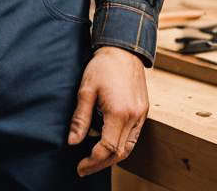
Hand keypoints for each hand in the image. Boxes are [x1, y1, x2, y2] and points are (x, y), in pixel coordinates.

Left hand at [68, 45, 148, 177]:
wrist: (123, 49)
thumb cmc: (103, 66)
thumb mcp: (86, 89)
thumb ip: (80, 118)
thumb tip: (72, 142)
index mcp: (119, 112)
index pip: (107, 148)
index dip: (92, 161)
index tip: (80, 166)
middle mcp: (134, 117)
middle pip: (120, 153)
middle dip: (101, 163)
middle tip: (84, 166)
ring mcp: (141, 115)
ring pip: (129, 148)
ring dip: (112, 157)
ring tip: (94, 158)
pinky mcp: (143, 111)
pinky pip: (134, 137)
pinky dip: (121, 145)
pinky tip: (108, 142)